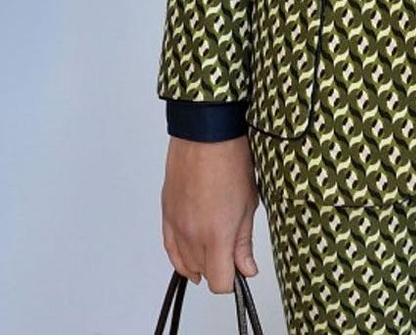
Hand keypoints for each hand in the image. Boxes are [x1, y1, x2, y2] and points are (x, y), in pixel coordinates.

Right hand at [161, 136, 259, 293]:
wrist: (206, 132)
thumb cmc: (230, 159)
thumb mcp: (248, 203)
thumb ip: (244, 242)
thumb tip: (247, 269)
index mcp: (216, 235)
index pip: (220, 282)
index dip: (233, 281)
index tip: (240, 271)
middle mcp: (191, 235)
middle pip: (203, 274)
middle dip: (219, 267)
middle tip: (233, 249)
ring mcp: (176, 225)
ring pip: (186, 263)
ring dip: (201, 261)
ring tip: (216, 244)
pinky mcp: (166, 214)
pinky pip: (170, 248)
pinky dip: (182, 255)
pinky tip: (192, 253)